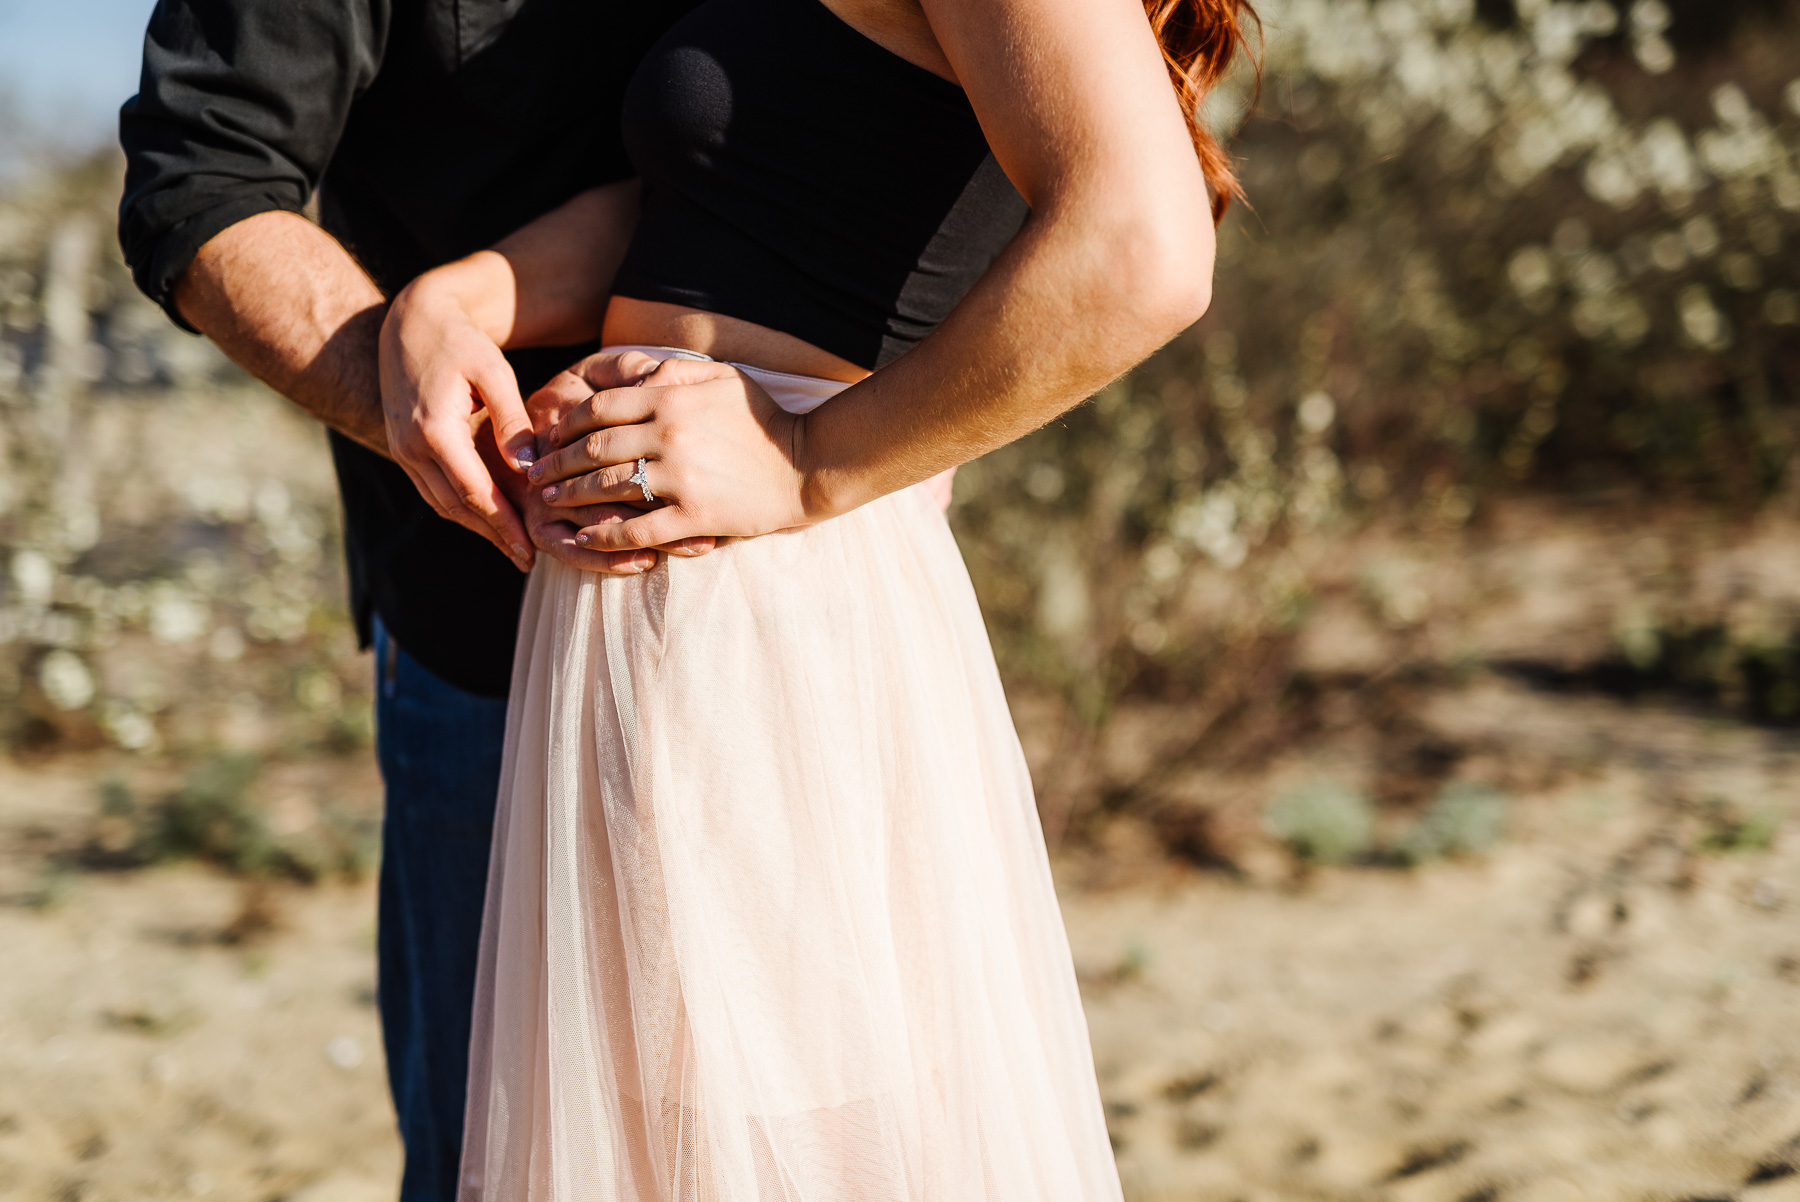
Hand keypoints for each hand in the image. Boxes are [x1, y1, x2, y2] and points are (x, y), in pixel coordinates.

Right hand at [379, 278, 540, 569]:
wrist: (409, 319)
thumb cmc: (459, 339)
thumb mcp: (494, 371)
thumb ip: (511, 421)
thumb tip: (529, 470)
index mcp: (433, 431)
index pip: (474, 493)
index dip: (503, 525)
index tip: (529, 550)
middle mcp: (410, 448)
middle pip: (456, 507)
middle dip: (493, 535)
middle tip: (528, 558)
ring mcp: (401, 450)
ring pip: (441, 503)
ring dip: (476, 526)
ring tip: (512, 545)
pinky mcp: (402, 448)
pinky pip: (433, 488)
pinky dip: (460, 507)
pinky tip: (489, 516)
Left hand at [528, 356, 810, 551]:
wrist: (808, 464)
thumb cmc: (764, 419)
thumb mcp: (721, 377)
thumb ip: (671, 371)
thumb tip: (628, 372)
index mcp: (671, 399)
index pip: (601, 408)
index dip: (568, 423)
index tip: (551, 437)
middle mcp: (669, 434)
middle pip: (595, 447)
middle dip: (558, 462)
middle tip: (536, 475)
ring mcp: (681, 477)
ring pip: (608, 486)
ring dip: (571, 496)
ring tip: (550, 503)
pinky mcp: (695, 516)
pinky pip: (638, 529)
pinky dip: (605, 536)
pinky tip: (584, 539)